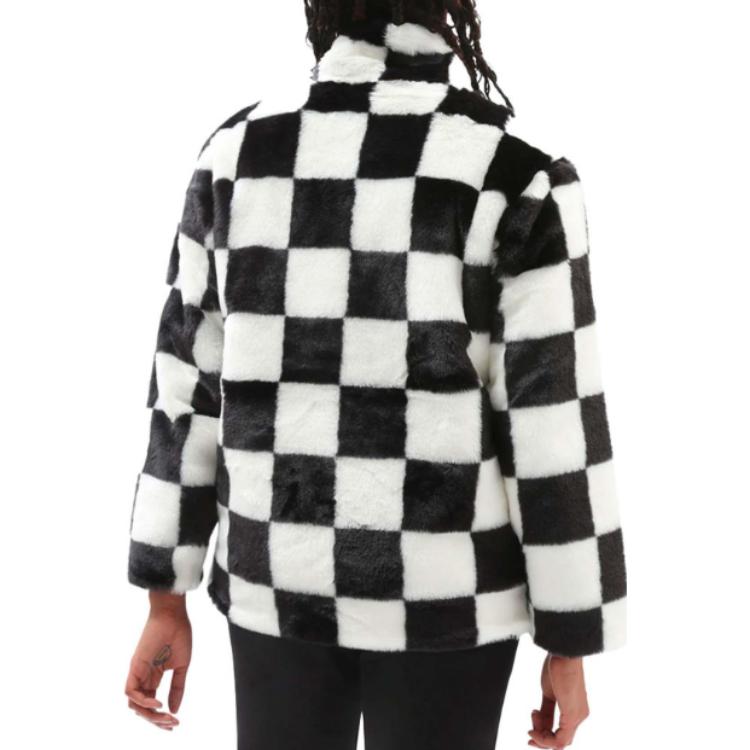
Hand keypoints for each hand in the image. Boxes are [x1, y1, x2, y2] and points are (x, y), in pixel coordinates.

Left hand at [125, 593, 191, 730]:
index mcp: (154, 676)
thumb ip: (177, 688)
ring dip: (149, 715)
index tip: (175, 724)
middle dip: (156, 721)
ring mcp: (138, 672)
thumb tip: (174, 711)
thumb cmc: (179, 635)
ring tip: (165, 716)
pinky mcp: (134, 667)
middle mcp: (143, 677)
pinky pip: (131, 692)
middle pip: (142, 708)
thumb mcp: (182, 666)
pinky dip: (142, 702)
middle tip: (172, 725)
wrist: (174, 615)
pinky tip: (158, 704)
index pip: (152, 704)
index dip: (160, 717)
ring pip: (134, 704)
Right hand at [528, 654, 589, 747]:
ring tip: (531, 724)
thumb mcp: (549, 693)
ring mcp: (578, 716)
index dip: (544, 736)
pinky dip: (545, 739)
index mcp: (574, 710)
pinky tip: (534, 729)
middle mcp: (580, 716)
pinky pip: (561, 740)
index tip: (530, 729)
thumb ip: (546, 711)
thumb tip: (540, 724)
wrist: (564, 653)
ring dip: (542, 738)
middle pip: (561, 741)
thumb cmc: (557, 666)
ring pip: (561, 743)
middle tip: (529, 734)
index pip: (561, 733)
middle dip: (542, 739)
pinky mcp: (573, 714)